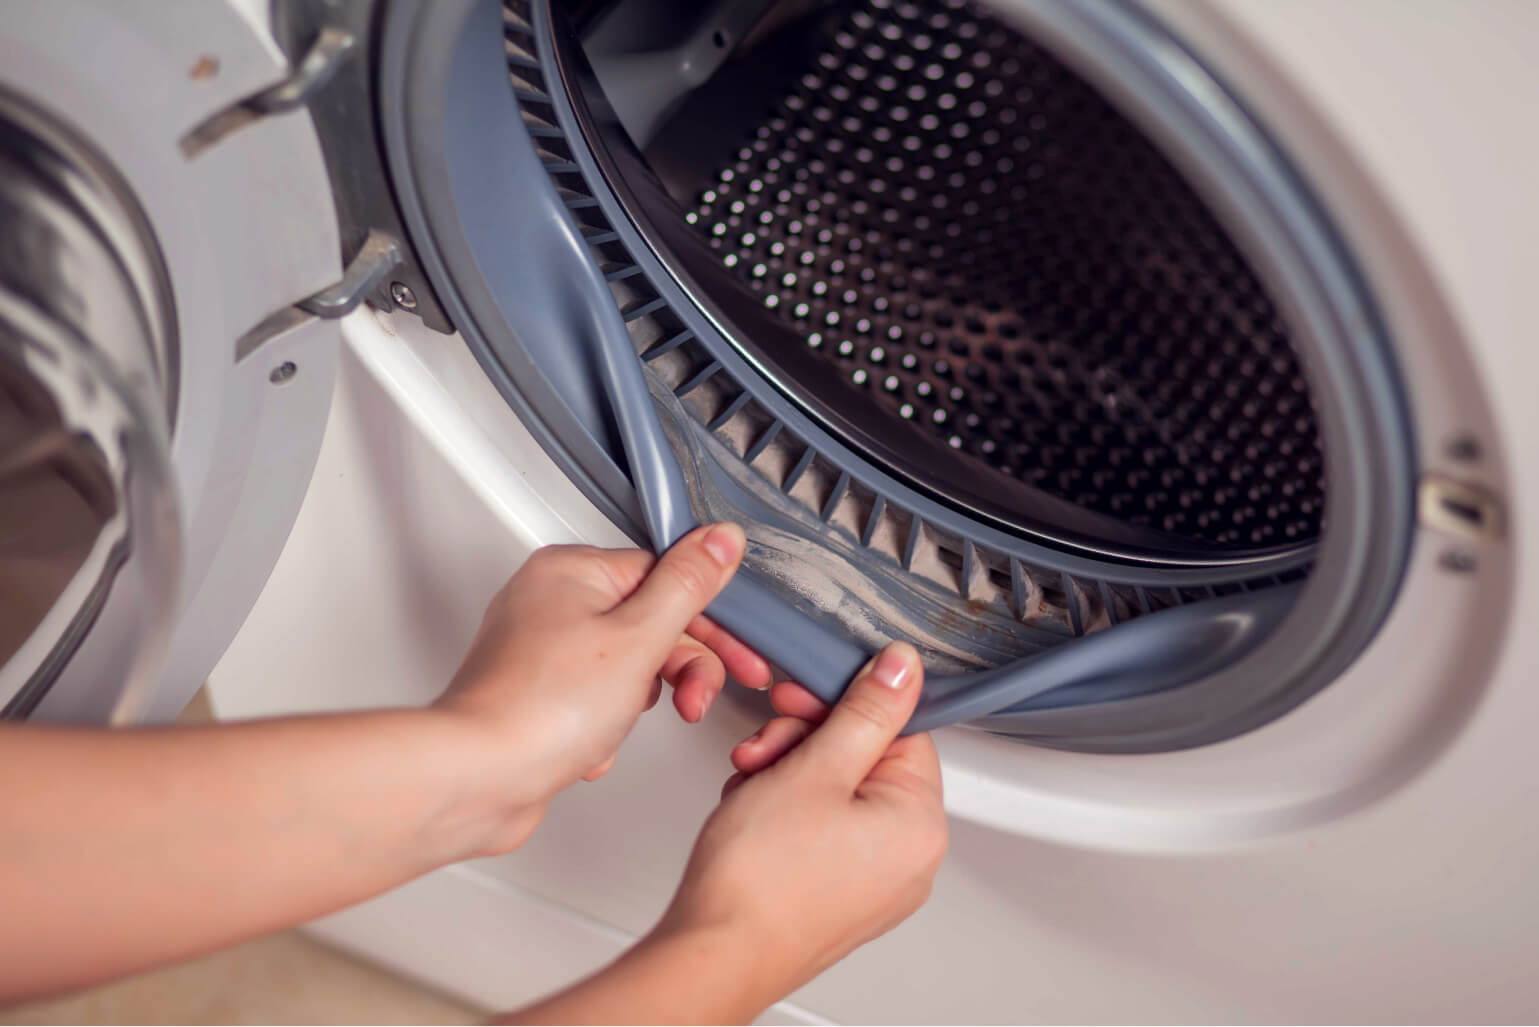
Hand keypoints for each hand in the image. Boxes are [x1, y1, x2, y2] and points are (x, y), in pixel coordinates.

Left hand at [433, 523, 772, 845]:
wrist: (478, 778)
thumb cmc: (543, 708)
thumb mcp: (640, 637)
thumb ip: (688, 585)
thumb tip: (720, 538)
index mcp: (572, 570)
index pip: (665, 578)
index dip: (708, 625)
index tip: (739, 658)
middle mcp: (549, 601)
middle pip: (648, 625)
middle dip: (676, 672)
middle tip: (695, 701)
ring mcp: (539, 650)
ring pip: (624, 670)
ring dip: (633, 707)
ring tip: (615, 731)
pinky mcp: (534, 696)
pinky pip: (593, 705)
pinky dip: (600, 730)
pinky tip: (585, 748)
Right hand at [656, 642, 947, 1011]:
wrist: (714, 953)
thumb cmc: (760, 879)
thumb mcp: (815, 768)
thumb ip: (865, 712)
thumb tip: (903, 668)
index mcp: (920, 825)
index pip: (901, 730)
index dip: (843, 705)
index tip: (800, 697)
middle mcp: (908, 859)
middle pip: (865, 760)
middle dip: (805, 742)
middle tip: (766, 746)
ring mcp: (874, 882)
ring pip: (836, 791)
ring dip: (786, 772)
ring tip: (749, 783)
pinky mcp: (838, 894)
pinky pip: (822, 829)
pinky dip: (785, 809)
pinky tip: (751, 810)